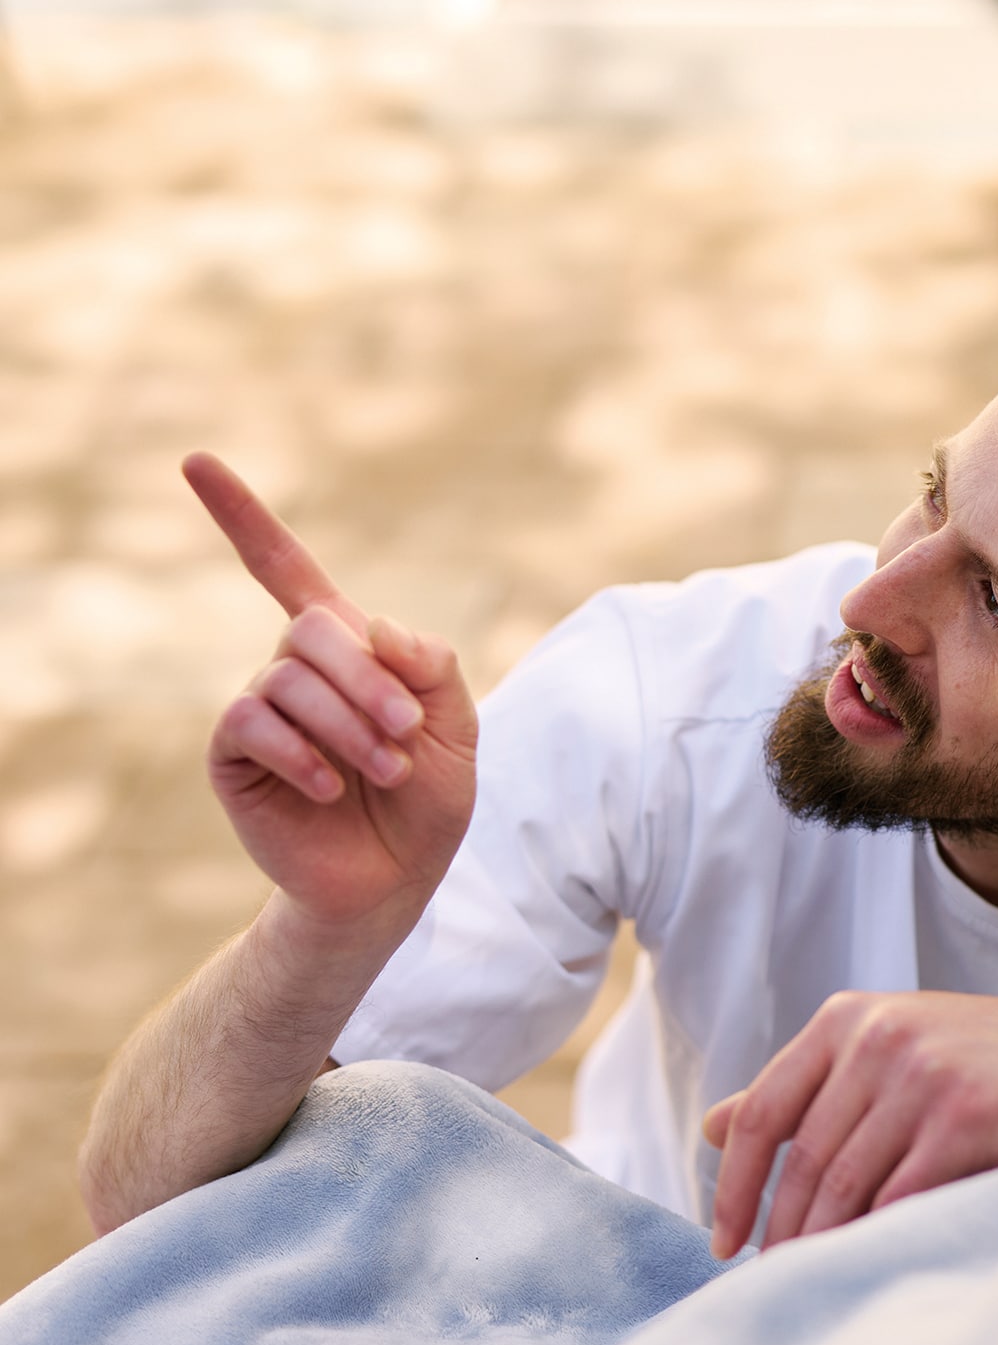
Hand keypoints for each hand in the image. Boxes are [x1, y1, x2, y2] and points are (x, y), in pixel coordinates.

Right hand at [186, 452, 477, 937]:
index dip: (241, 516)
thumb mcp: (458, 729)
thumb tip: (377, 627)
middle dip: (369, 677)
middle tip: (407, 734)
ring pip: (288, 676)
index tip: (193, 461)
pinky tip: (327, 785)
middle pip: (313, 625)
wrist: (392, 883)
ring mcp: (260, 711)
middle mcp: (293, 670)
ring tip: (388, 771)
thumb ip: (433, 668)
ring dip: (350, 723)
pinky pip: (251, 722)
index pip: (284, 567)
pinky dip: (301, 750)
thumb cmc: (427, 804)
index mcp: (345, 649)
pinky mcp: (234, 758)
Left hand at [706, 991, 997, 1258]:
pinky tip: (869, 1266)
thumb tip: (711, 1127)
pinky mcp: (965, 1117)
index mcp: (847, 1017)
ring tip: (814, 1281)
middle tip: (772, 1280)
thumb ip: (806, 1086)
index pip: (762, 1110)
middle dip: (780, 1229)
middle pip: (802, 1158)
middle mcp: (879, 1037)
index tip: (723, 1241)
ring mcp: (922, 1074)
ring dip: (821, 1243)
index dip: (734, 1184)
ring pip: (844, 1184)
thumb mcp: (890, 1049)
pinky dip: (876, 1240)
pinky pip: (898, 1198)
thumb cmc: (986, 1066)